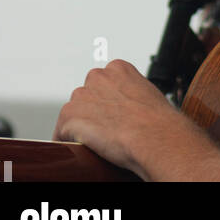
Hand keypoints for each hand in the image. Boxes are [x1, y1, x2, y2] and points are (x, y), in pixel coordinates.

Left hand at [53, 59, 219, 181]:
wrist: (155, 137)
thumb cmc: (158, 122)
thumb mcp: (148, 95)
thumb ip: (130, 93)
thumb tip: (126, 109)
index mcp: (118, 68)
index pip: (100, 84)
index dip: (103, 103)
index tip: (109, 117)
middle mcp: (98, 76)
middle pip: (84, 96)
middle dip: (90, 113)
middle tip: (102, 132)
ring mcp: (83, 95)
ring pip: (72, 114)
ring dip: (79, 128)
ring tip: (94, 144)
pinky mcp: (71, 116)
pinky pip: (60, 132)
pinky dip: (67, 143)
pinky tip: (81, 151)